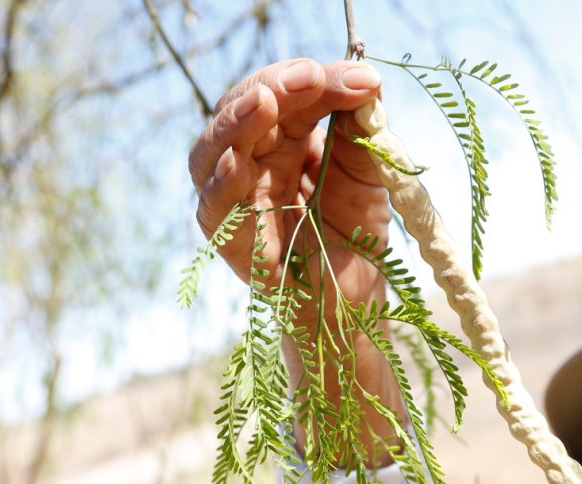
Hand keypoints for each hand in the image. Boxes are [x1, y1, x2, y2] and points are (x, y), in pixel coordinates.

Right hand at [189, 59, 399, 465]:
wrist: (354, 308)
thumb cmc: (356, 236)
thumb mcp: (369, 171)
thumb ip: (359, 126)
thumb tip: (365, 77)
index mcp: (285, 138)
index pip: (287, 93)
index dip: (314, 79)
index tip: (358, 78)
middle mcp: (252, 161)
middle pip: (244, 110)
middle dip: (275, 87)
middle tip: (309, 78)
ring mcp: (235, 199)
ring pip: (213, 150)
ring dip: (236, 123)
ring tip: (264, 101)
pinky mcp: (229, 241)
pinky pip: (213, 209)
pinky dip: (221, 183)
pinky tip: (235, 160)